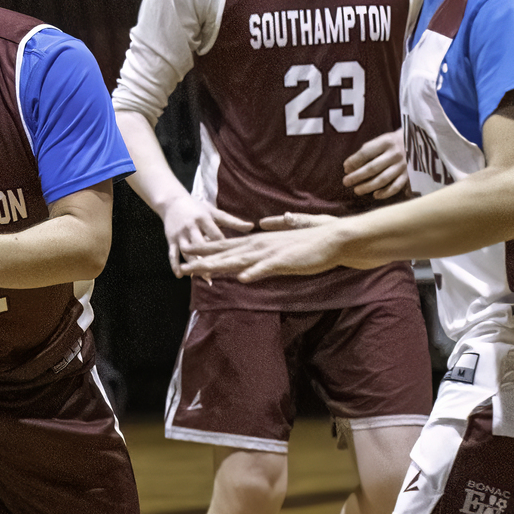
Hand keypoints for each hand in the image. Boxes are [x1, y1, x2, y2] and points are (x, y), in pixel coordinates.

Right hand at [161, 191, 252, 276]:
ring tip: (205, 276)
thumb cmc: (198, 208)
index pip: (215, 235)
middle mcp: (191, 226)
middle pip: (201, 245)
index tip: (235, 258)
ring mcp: (180, 234)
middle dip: (209, 258)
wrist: (172, 201)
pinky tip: (181, 275)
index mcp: (204, 219)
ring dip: (195, 264)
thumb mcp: (214, 212)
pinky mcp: (171, 239)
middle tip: (220, 271)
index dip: (224, 247)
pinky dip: (175, 265)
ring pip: (187, 252)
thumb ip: (232, 221)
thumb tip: (252, 226)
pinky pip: (172, 254)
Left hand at [180, 212, 341, 282]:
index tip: (187, 252)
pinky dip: (254, 272)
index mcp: (258, 242)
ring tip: (200, 271)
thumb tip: (256, 235)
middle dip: (202, 259)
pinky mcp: (284, 261)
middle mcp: (259, 246)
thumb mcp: (282, 244)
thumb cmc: (309, 243)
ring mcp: (270, 253)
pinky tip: (241, 278)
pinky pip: (267, 267)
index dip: (206, 250)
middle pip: (225, 253)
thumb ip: (267, 243)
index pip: (226, 246)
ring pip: (239, 260)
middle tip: (180, 266)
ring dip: (219, 265)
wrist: (332, 239)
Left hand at [342, 130, 408, 200]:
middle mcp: (395, 154)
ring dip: (368, 186)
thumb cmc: (393, 143)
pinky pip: (396, 187)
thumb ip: (366, 152)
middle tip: (346, 182)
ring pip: (383, 179)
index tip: (345, 168)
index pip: (366, 152)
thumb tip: (349, 167)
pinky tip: (375, 195)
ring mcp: (403, 166)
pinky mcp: (409, 176)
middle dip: (357, 176)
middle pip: (373, 168)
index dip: (353, 161)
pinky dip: (385, 193)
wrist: (418, 142)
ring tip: (357, 190)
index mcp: (386, 141)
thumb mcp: (381, 140)